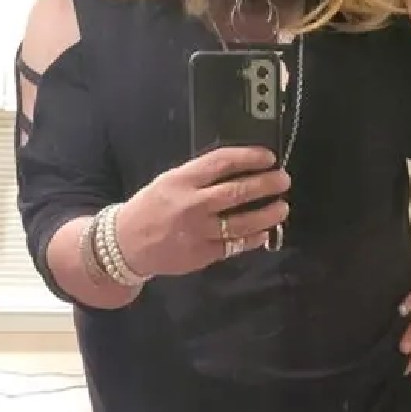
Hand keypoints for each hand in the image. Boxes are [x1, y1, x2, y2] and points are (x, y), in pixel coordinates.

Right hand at [117, 146, 290, 277]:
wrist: (126, 244)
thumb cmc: (151, 208)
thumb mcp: (169, 182)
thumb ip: (200, 176)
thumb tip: (239, 169)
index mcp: (182, 180)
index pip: (222, 163)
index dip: (250, 157)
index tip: (269, 157)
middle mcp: (192, 204)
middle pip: (237, 191)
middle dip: (266, 184)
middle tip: (284, 180)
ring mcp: (198, 231)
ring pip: (242, 222)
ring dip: (267, 214)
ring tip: (282, 207)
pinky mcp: (203, 254)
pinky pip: (235, 245)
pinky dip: (253, 239)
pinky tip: (264, 233)